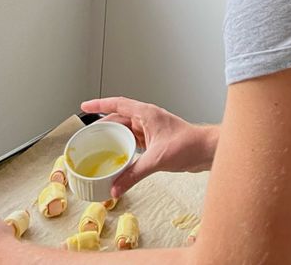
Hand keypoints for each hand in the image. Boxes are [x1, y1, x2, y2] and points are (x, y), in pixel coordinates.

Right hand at [81, 97, 218, 196]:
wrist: (205, 150)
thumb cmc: (188, 144)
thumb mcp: (157, 159)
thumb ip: (134, 174)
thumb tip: (115, 187)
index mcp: (147, 113)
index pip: (118, 104)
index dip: (99, 104)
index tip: (84, 106)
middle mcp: (147, 119)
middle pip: (119, 118)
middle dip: (102, 125)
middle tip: (86, 135)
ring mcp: (151, 129)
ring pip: (125, 130)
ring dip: (112, 137)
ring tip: (97, 146)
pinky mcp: (154, 141)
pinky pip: (133, 141)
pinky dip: (123, 147)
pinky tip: (116, 157)